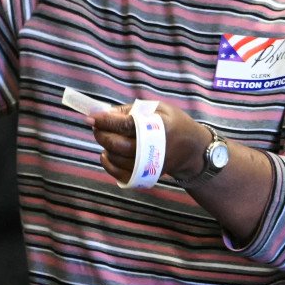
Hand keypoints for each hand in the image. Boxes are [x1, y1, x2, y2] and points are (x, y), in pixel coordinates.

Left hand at [88, 100, 212, 183]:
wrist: (193, 151)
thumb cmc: (174, 124)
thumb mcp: (159, 109)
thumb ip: (132, 109)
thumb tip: (106, 112)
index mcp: (158, 128)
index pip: (126, 125)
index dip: (106, 121)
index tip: (91, 117)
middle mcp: (153, 149)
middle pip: (117, 145)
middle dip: (102, 134)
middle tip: (97, 125)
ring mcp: (149, 165)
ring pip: (116, 159)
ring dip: (105, 146)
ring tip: (105, 135)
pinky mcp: (145, 176)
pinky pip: (120, 174)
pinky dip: (108, 164)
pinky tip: (106, 153)